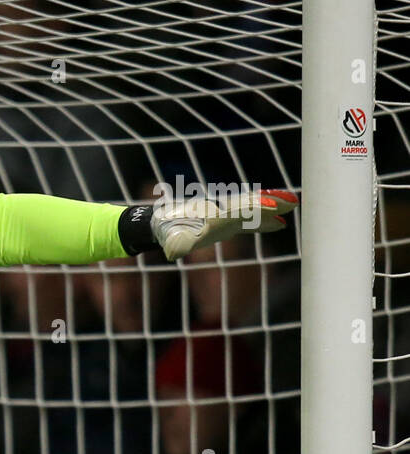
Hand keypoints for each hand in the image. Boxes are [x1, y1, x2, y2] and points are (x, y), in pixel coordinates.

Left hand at [152, 188, 296, 260]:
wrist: (160, 223)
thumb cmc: (167, 232)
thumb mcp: (172, 240)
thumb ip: (178, 245)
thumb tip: (172, 252)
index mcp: (210, 215)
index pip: (236, 211)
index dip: (253, 209)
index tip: (270, 206)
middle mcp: (220, 212)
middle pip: (249, 206)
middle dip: (270, 203)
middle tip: (293, 201)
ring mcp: (224, 216)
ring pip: (252, 210)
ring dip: (271, 209)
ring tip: (293, 205)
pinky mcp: (226, 223)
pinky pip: (248, 221)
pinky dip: (264, 222)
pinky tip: (279, 223)